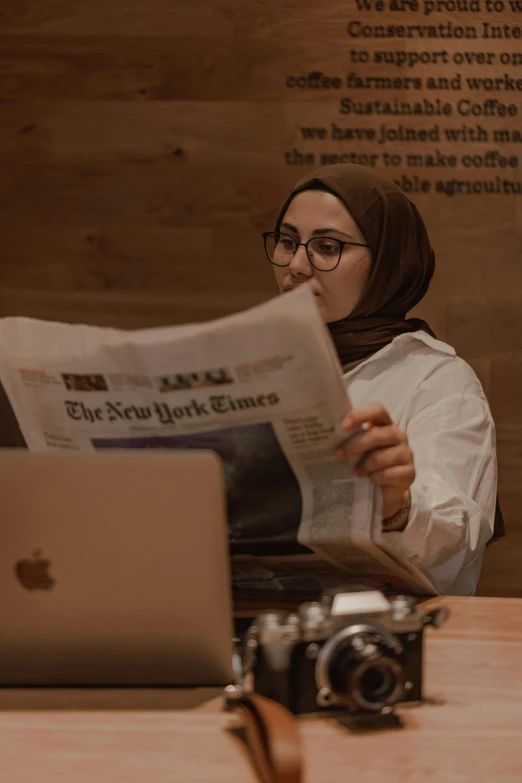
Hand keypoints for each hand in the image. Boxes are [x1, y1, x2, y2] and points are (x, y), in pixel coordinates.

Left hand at [337, 402, 414, 520]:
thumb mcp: (358, 449)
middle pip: (377, 434)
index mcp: (384, 424)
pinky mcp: (410, 472)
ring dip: (365, 466)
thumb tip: (323, 433)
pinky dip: (376, 478)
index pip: (377, 410)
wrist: (385, 491)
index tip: (343, 425)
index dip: (360, 415)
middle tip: (339, 455)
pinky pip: (388, 474)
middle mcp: (398, 435)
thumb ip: (349, 438)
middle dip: (355, 445)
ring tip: (357, 471)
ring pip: (381, 456)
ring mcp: (406, 453)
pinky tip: (371, 479)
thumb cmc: (368, 463)